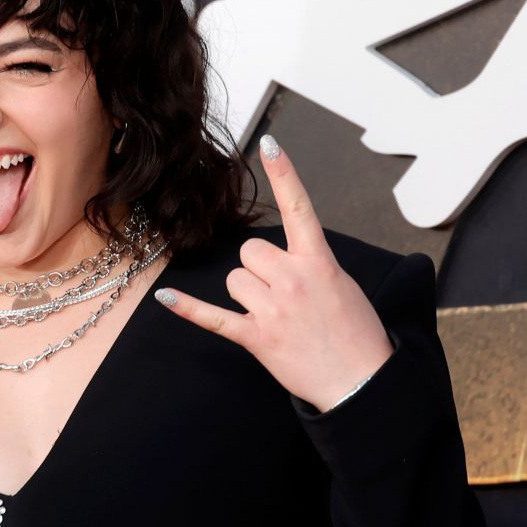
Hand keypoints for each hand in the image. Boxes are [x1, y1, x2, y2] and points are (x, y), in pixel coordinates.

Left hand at [153, 134, 392, 411]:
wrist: (363, 383)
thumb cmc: (357, 335)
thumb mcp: (343, 286)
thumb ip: (311, 265)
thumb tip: (283, 260)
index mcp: (320, 262)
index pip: (300, 208)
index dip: (284, 173)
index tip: (268, 143)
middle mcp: (294, 279)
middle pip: (250, 250)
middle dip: (259, 269)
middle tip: (284, 295)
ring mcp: (273, 309)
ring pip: (235, 279)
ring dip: (247, 294)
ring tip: (276, 317)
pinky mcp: (257, 337)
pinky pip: (214, 317)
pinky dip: (188, 309)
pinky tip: (164, 298)